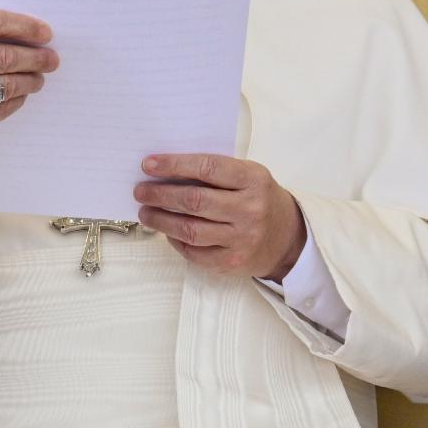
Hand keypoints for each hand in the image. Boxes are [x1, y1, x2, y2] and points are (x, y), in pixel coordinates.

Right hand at [0, 9, 57, 157]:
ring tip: (39, 78)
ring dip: (29, 81)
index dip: (23, 26)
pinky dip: (16, 101)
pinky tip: (21, 95)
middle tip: (51, 59)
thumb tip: (30, 33)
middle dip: (34, 58)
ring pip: (5, 85)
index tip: (45, 33)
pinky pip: (0, 108)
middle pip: (3, 57)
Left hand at [134, 154, 307, 281]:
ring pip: (190, 230)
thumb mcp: (248, 176)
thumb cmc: (259, 200)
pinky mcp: (232, 262)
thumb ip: (215, 172)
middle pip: (195, 200)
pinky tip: (167, 232)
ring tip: (146, 212)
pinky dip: (175, 241)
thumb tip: (166, 170)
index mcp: (253, 180)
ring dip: (161, 220)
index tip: (149, 164)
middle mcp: (249, 210)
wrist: (288, 239)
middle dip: (160, 194)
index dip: (174, 165)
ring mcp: (242, 239)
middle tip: (140, 191)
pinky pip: (194, 253)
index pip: (208, 168)